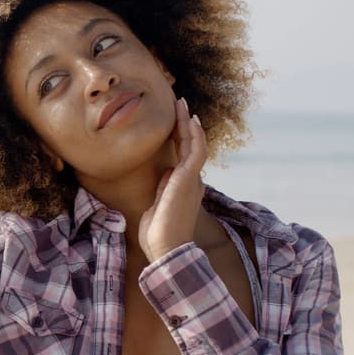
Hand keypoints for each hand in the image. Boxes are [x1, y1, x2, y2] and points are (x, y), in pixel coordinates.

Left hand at [138, 98, 206, 261]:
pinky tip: (189, 120)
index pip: (184, 156)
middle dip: (184, 124)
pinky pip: (195, 152)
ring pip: (194, 144)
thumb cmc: (159, 234)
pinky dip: (194, 135)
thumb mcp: (158, 205)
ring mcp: (191, 180)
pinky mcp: (188, 180)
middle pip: (190, 146)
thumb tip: (165, 172)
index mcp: (184, 187)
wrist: (165, 250)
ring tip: (181, 105)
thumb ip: (163, 188)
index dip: (180, 137)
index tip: (174, 121)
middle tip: (179, 104)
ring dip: (188, 124)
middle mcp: (192, 181)